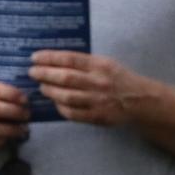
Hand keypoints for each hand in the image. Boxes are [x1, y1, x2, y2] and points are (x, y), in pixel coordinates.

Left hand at [27, 50, 145, 125]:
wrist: (142, 101)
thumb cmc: (119, 79)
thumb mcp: (106, 64)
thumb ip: (84, 63)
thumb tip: (54, 61)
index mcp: (101, 66)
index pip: (70, 59)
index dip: (49, 58)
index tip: (35, 58)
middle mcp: (99, 83)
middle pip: (65, 78)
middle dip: (44, 74)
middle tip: (33, 72)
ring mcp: (99, 101)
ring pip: (67, 96)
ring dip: (50, 91)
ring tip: (42, 87)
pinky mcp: (99, 117)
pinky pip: (73, 113)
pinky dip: (61, 108)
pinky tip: (56, 102)